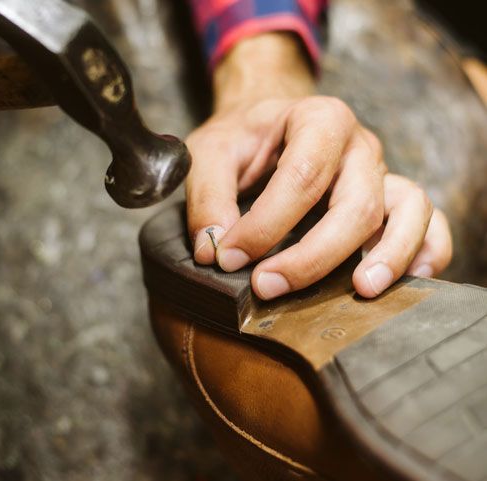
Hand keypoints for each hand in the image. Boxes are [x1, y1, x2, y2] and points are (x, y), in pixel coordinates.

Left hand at [186, 33, 451, 298]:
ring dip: (389, 255)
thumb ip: (208, 198)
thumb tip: (213, 251)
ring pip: (407, 211)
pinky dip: (428, 249)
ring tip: (362, 289)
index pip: (301, 177)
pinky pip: (428, 221)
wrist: (269, 122)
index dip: (265, 226)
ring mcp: (382, 172)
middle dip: (313, 256)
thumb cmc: (243, 138)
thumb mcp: (210, 154)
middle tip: (268, 287)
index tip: (228, 258)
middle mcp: (359, 146)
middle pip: (356, 205)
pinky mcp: (391, 198)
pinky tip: (410, 278)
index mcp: (317, 121)